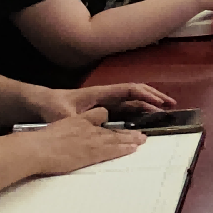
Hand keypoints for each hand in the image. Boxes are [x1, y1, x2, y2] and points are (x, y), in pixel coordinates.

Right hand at [22, 108, 144, 175]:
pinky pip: (112, 150)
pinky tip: (132, 149)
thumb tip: (71, 133)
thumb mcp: (57, 126)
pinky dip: (124, 148)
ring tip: (142, 140)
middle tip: (140, 134)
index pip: (99, 115)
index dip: (107, 120)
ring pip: (116, 138)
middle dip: (128, 132)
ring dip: (130, 139)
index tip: (114, 125)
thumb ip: (68, 127)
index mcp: (79, 121)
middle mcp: (88, 129)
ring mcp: (91, 141)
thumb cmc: (42, 141)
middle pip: (112, 129)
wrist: (37, 149)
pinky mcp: (91, 153)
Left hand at [34, 81, 173, 122]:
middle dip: (154, 97)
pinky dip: (137, 112)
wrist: (41, 104)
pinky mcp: (101, 111)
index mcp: (101, 93)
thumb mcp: (62, 114)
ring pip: (132, 101)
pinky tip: (144, 120)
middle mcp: (106, 96)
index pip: (129, 90)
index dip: (145, 94)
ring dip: (148, 105)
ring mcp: (105, 102)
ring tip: (163, 111)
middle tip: (170, 104)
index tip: (158, 102)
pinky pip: (124, 110)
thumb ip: (76, 119)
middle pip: (136, 93)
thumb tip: (90, 122)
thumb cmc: (52, 106)